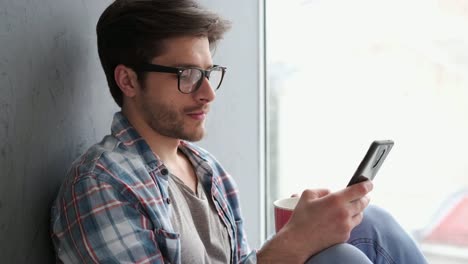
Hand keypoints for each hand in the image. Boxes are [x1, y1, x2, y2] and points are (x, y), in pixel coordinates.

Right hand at [257, 180, 372, 263]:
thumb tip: (331, 192)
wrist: (299, 241)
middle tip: (364, 195)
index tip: (369, 183)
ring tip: (352, 207)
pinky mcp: (345, 236)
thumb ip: (322, 190)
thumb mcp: (307, 195)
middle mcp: (344, 213)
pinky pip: (352, 226)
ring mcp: (346, 226)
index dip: (367, 185)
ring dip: (358, 210)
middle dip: (364, 197)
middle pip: (363, 203)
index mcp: (336, 200)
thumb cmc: (301, 218)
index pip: (359, 190)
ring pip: (360, 215)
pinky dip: (349, 221)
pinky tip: (341, 220)